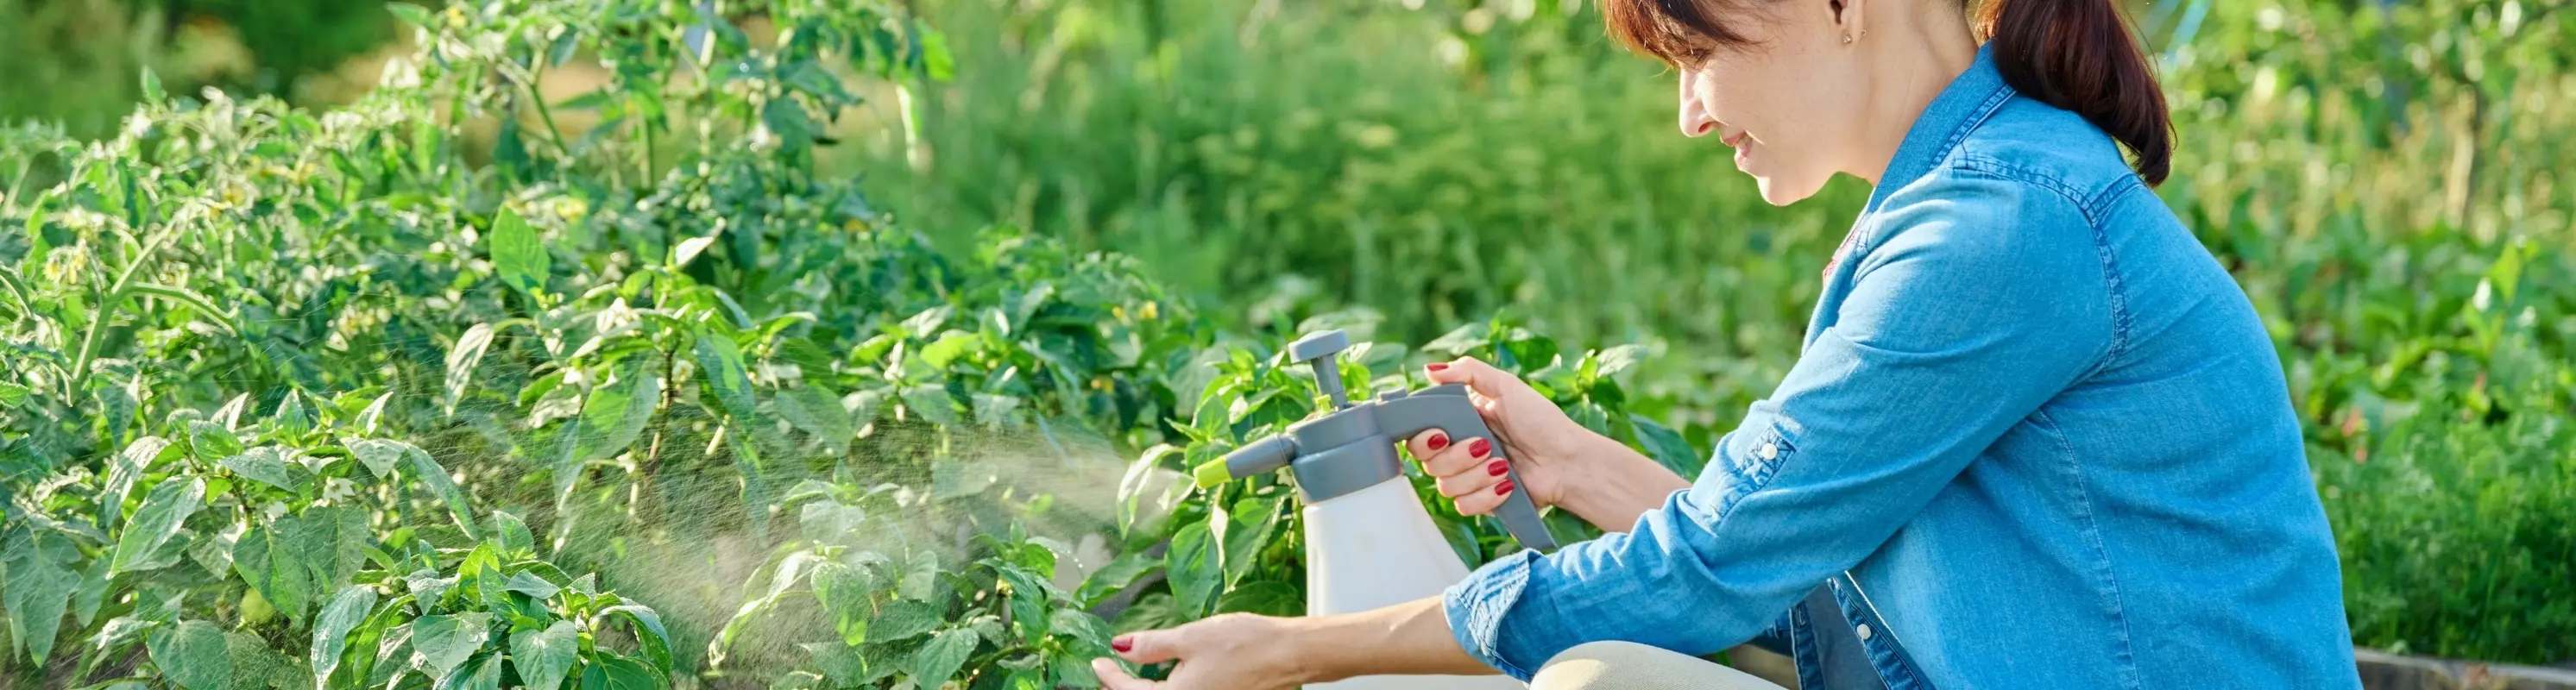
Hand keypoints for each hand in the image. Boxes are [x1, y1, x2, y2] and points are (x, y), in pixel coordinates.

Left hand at [1090, 614, 1305, 689]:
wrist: (1288, 654)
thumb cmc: (1245, 644)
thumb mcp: (1190, 637)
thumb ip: (1151, 645)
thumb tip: (1121, 647)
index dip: (1110, 677)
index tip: (1098, 662)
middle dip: (1125, 688)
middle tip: (1109, 672)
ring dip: (1146, 689)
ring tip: (1134, 672)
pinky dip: (1169, 688)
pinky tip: (1168, 674)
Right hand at [1401, 356, 1603, 514]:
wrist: (1568, 460)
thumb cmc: (1542, 421)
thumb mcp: (1506, 386)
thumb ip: (1468, 372)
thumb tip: (1430, 369)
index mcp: (1459, 422)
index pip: (1418, 434)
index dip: (1422, 438)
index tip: (1440, 435)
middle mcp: (1458, 450)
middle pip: (1427, 462)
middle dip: (1456, 456)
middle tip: (1484, 446)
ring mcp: (1469, 478)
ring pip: (1445, 486)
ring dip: (1476, 476)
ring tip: (1504, 465)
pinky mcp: (1482, 501)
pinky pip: (1464, 506)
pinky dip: (1486, 496)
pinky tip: (1507, 484)